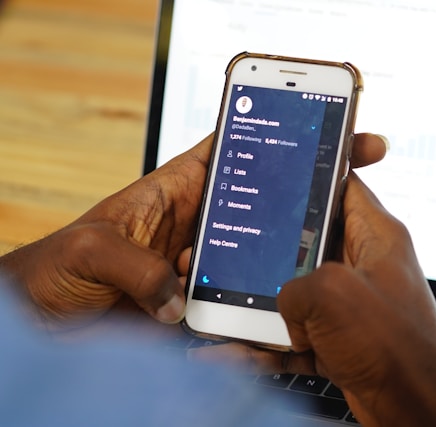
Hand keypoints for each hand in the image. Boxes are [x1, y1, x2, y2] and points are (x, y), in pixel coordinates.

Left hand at [0, 133, 386, 332]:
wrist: (47, 325)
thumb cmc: (58, 272)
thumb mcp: (91, 250)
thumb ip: (137, 266)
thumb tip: (178, 299)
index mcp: (173, 192)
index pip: (229, 149)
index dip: (272, 132)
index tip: (316, 125)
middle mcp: (197, 226)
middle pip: (260, 200)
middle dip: (303, 191)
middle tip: (349, 185)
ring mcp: (205, 265)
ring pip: (260, 254)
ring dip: (286, 258)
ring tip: (320, 259)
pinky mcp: (203, 304)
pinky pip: (240, 303)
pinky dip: (257, 310)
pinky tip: (271, 317)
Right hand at [188, 172, 435, 425]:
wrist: (412, 408)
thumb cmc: (395, 348)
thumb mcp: (333, 296)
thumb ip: (295, 285)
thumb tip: (284, 301)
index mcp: (377, 237)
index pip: (344, 187)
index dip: (313, 175)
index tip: (283, 169)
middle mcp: (368, 266)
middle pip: (312, 243)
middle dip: (276, 252)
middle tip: (241, 250)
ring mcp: (355, 304)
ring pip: (301, 292)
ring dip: (269, 305)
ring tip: (230, 306)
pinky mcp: (344, 337)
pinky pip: (300, 333)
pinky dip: (273, 343)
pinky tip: (240, 351)